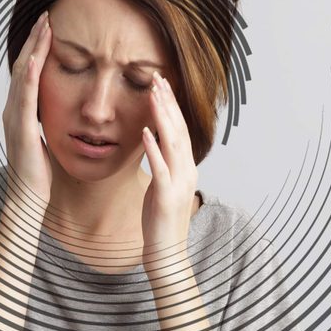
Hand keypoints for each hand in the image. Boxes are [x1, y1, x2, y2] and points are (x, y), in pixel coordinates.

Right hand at [1, 10, 52, 205]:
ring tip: (43, 26)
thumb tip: (50, 111)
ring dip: (32, 49)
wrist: (26, 199)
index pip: (26, 73)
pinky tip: (34, 59)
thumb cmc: (36, 174)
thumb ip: (41, 122)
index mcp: (19, 112)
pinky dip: (27, 76)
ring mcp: (14, 118)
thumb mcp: (41, 140)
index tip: (47, 28)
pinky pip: (24, 97)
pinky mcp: (21, 129)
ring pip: (21, 75)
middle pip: (21, 66)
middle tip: (45, 16)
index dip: (35, 49)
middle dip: (34, 40)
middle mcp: (12, 110)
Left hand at [140, 71, 198, 277]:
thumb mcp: (164, 185)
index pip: (180, 129)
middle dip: (168, 102)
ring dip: (162, 116)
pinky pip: (160, 166)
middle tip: (158, 78)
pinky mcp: (166, 194)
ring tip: (153, 94)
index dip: (172, 106)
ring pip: (172, 142)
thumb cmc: (161, 220)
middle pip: (179, 129)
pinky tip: (144, 131)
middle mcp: (187, 170)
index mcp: (186, 167)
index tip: (161, 84)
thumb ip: (163, 163)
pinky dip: (153, 147)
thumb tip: (155, 141)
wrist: (167, 253)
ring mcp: (178, 181)